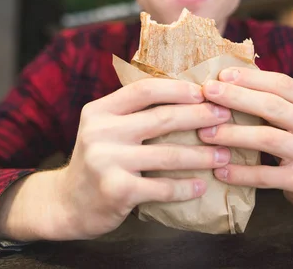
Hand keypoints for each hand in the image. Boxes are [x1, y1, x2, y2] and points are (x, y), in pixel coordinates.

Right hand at [53, 78, 232, 239]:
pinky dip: (185, 188)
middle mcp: (101, 132)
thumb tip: (184, 93)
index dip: (177, 89)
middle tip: (226, 117)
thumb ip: (132, 112)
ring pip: (167, 155)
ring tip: (224, 155)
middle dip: (200, 117)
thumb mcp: (104, 128)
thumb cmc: (99, 160)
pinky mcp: (116, 190)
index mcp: (100, 110)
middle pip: (162, 118)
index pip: (144, 90)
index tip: (204, 92)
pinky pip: (162, 188)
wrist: (67, 203)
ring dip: (201, 155)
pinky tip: (201, 186)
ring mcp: (107, 161)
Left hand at [197, 67, 292, 211]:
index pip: (283, 84)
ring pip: (268, 138)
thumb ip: (274, 101)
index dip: (251, 78)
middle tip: (207, 93)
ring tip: (205, 133)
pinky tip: (219, 169)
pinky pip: (266, 175)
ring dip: (232, 134)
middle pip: (274, 106)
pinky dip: (240, 172)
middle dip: (236, 98)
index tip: (221, 75)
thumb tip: (226, 79)